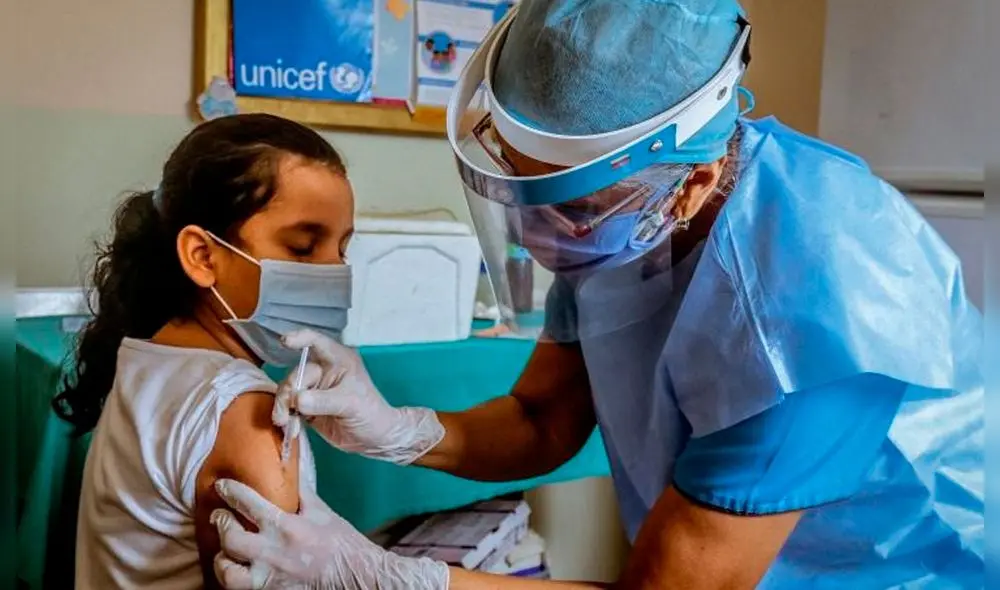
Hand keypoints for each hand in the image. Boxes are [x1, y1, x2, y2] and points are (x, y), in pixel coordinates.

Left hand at [211, 479, 449, 589]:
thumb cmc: (340, 541)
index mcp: (287, 526)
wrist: (353, 573)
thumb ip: (300, 494)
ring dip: (222, 559)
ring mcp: (270, 576)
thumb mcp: (321, 511)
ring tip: (224, 551)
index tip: (222, 485)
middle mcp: (274, 552)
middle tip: (219, 516)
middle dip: (221, 524)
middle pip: (231, 539)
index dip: (230, 491)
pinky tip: (236, 568)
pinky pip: (241, 588)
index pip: (249, 503)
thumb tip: (290, 472)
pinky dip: (232, 577)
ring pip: (228, 572)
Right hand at [272, 329, 445, 464]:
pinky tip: (291, 430)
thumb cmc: (370, 413)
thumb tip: (297, 399)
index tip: (285, 342)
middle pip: (296, 374)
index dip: (300, 338)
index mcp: (338, 360)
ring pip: (288, 391)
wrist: (373, 438)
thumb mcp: (350, 404)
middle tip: (285, 414)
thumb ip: (323, 401)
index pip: (317, 342)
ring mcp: (314, 389)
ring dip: (282, 407)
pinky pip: (289, 407)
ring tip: (284, 423)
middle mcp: (323, 370)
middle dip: (288, 394)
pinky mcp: (307, 406)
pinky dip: (286, 417)